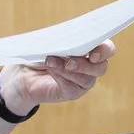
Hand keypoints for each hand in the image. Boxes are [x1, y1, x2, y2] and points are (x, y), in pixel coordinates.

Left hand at [0, 43, 114, 115]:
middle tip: (68, 61)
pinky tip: (51, 70)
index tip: (93, 54)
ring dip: (69, 70)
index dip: (105, 51)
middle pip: (101, 68)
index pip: (108, 49)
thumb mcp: (54, 42)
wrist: (24, 70)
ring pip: (87, 79)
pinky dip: (61, 78)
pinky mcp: (72, 92)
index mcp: (92, 49)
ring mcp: (83, 81)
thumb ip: (66, 41)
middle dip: (85, 65)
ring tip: (51, 63)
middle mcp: (92, 66)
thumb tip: (70, 41)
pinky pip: (73, 88)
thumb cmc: (42, 52)